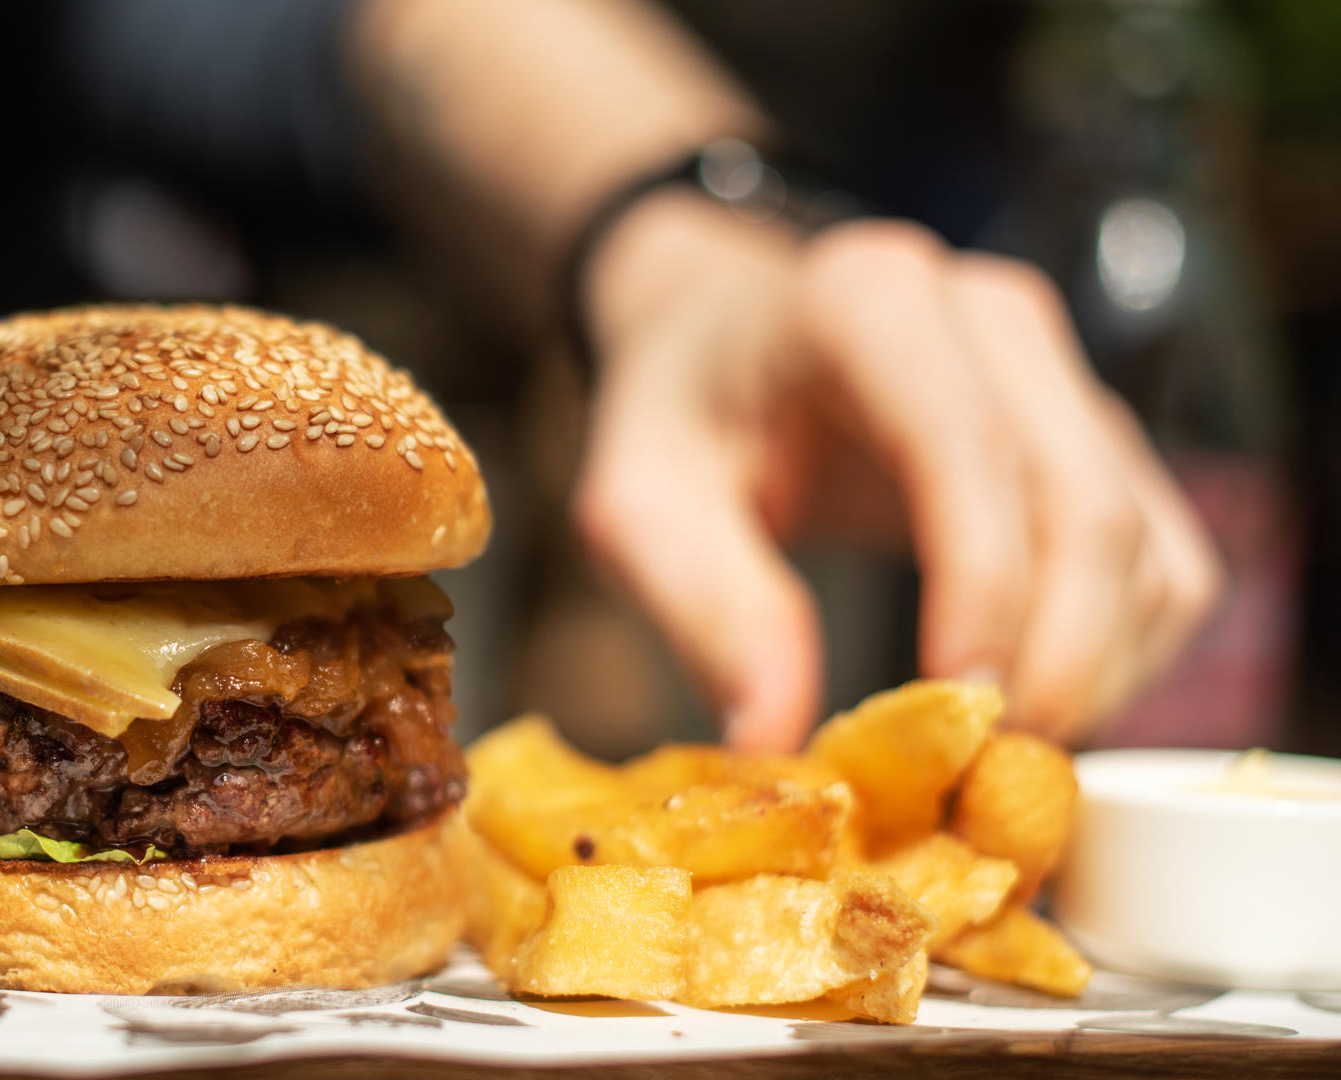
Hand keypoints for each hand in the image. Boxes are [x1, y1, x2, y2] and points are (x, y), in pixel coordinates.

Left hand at [572, 192, 1221, 750]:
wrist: (726, 336)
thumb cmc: (680, 416)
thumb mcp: (640, 502)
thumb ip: (705, 608)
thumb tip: (778, 746)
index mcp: (867, 306)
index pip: (967, 445)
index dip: (983, 585)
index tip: (954, 709)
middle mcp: (989, 317)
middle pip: (1086, 504)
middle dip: (1053, 658)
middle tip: (978, 773)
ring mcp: (1060, 370)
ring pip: (1144, 543)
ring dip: (1096, 671)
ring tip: (994, 753)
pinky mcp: (1100, 435)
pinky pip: (1166, 560)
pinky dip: (1127, 655)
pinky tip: (1036, 705)